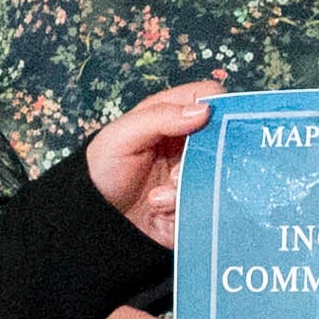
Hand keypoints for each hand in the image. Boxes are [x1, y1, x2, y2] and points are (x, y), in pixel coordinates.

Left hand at [78, 78, 223, 247]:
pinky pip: (209, 202)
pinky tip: (159, 208)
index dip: (215, 107)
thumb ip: (159, 117)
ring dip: (186, 185)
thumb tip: (204, 111)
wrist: (96, 220)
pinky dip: (183, 206)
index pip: (209, 98)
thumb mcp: (121, 136)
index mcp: (172, 118)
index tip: (207, 123)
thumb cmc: (102, 170)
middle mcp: (188, 144)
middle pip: (222, 138)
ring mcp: (195, 174)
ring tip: (158, 197)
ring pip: (218, 173)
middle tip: (176, 172)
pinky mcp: (196, 203)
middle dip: (204, 155)